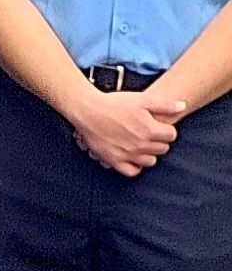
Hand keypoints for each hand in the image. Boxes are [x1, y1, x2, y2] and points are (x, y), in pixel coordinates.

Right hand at [70, 89, 185, 177]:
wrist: (87, 110)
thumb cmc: (114, 103)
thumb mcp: (142, 99)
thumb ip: (164, 104)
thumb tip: (182, 106)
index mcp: (150, 130)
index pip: (171, 135)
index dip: (166, 128)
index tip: (157, 124)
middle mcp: (141, 145)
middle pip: (162, 149)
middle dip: (158, 140)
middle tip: (148, 132)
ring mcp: (128, 154)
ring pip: (150, 161)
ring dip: (148, 153)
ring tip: (140, 143)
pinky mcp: (114, 160)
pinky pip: (132, 171)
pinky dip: (135, 166)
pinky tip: (132, 156)